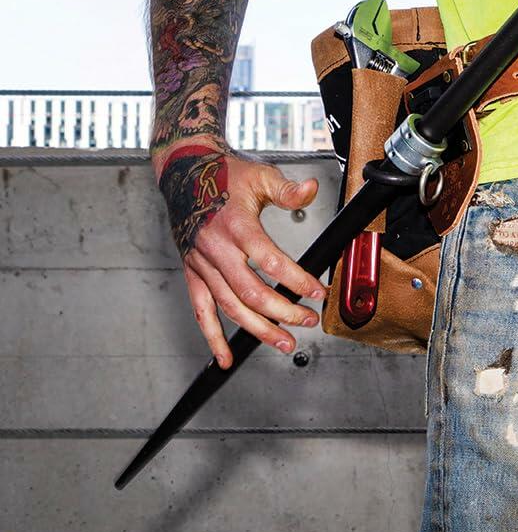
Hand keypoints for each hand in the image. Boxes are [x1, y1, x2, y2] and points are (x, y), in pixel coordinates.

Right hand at [154, 141, 326, 367]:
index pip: (270, 261)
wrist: (185, 174)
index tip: (317, 292)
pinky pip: (201, 310)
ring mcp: (202, 264)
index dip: (297, 280)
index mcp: (236, 226)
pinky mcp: (193, 273)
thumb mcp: (261, 176)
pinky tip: (226, 357)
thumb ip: (287, 189)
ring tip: (284, 342)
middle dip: (282, 312)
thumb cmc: (225, 176)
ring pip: (230, 306)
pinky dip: (212, 337)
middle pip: (251, 292)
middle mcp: (217, 249)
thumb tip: (312, 189)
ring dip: (257, 329)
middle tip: (307, 321)